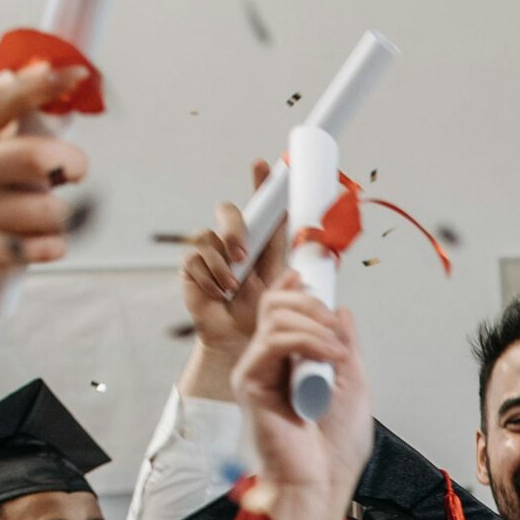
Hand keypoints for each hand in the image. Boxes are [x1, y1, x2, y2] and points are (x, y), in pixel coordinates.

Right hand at [0, 63, 90, 309]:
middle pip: (41, 157)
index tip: (77, 74)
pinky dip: (53, 245)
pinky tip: (32, 241)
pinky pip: (48, 246)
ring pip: (53, 208)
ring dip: (59, 214)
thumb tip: (20, 76)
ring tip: (37, 214)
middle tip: (71, 171)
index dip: (46, 84)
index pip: (4, 98)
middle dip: (73, 163)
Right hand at [181, 159, 286, 385]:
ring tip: (235, 286)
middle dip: (236, 228)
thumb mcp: (295, 296)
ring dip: (223, 261)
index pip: (264, 210)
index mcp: (265, 250)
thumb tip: (327, 246)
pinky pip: (193, 261)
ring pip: (209, 236)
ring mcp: (212, 259)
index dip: (262, 185)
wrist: (248, 354)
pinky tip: (219, 294)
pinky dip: (209, 278)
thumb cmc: (273, 328)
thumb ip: (308, 272)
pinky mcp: (192, 274)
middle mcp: (237, 248)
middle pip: (231, 213)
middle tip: (245, 254)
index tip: (265, 165)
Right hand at [229, 276, 372, 519]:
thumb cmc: (334, 446)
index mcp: (290, 361)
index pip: (283, 311)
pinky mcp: (249, 382)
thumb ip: (344, 345)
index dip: (297, 290)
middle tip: (336, 325)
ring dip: (314, 324)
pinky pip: (273, 342)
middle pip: (276, 305)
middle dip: (311, 303)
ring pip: (275, 318)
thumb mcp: (352, 383)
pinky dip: (306, 341)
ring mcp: (257, 371)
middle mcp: (268, 362)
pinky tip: (328, 357)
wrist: (322, 481)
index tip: (314, 278)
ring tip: (339, 351)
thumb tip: (341, 309)